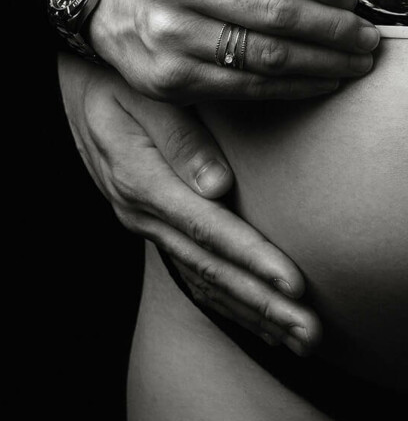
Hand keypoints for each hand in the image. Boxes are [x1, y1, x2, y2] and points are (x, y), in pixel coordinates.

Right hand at [59, 53, 320, 354]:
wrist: (83, 81)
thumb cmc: (124, 80)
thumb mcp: (148, 97)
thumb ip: (182, 139)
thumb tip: (218, 186)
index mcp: (145, 183)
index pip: (209, 230)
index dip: (254, 260)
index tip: (295, 286)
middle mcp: (145, 214)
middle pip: (213, 270)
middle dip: (265, 304)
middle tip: (312, 332)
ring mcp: (149, 226)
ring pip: (206, 282)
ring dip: (256, 313)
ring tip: (303, 340)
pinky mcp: (157, 227)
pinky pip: (196, 276)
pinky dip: (232, 304)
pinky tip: (264, 324)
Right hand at [89, 0, 379, 102]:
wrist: (115, 1)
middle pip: (279, 13)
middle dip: (336, 30)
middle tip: (369, 39)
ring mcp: (171, 35)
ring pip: (269, 56)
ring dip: (325, 64)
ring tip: (356, 63)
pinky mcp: (172, 78)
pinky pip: (250, 87)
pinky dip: (296, 87)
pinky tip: (323, 81)